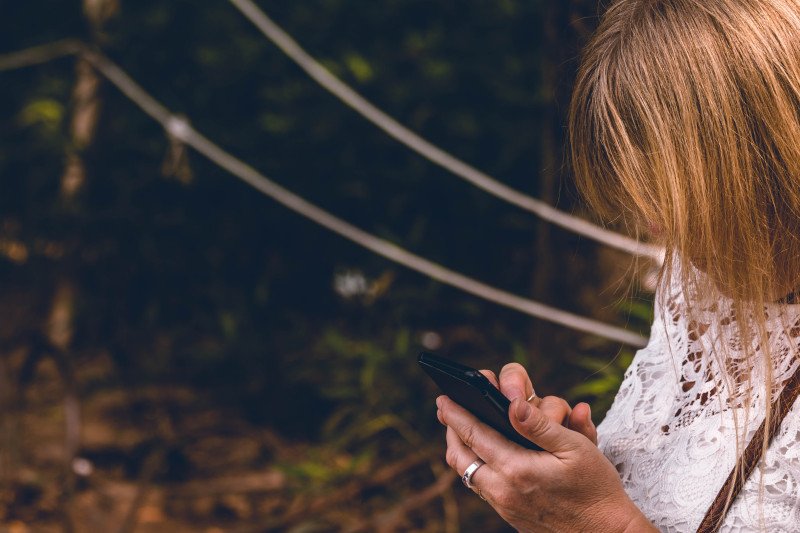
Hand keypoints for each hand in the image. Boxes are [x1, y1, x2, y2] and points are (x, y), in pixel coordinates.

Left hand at [436, 366, 655, 531]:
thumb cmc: (596, 488)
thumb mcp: (576, 448)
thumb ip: (540, 425)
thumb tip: (513, 404)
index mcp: (518, 469)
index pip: (475, 435)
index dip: (456, 414)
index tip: (443, 398)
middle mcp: (503, 490)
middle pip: (460, 457)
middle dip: (450, 430)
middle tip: (445, 410)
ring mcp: (504, 506)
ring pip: (467, 474)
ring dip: (460, 449)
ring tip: (458, 429)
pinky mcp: (509, 515)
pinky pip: (480, 487)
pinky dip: (474, 466)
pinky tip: (482, 454)